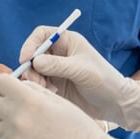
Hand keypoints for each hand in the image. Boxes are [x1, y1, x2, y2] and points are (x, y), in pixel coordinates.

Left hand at [0, 75, 137, 138]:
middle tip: (17, 109)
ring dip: (6, 124)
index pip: (0, 82)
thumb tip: (16, 86)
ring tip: (26, 129)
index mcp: (30, 100)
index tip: (12, 90)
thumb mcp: (59, 101)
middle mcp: (17, 119)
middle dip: (2, 103)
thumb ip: (34, 90)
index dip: (7, 85)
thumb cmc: (79, 129)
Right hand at [20, 28, 139, 131]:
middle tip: (36, 82)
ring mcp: (56, 70)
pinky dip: (39, 89)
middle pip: (33, 54)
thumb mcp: (82, 70)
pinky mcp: (55, 85)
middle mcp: (59, 54)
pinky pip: (38, 84)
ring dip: (34, 80)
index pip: (42, 35)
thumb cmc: (104, 80)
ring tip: (47, 89)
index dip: (31, 44)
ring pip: (33, 71)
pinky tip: (52, 95)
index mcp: (67, 41)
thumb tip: (35, 61)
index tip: (25, 59)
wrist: (115, 103)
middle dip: (30, 67)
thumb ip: (58, 65)